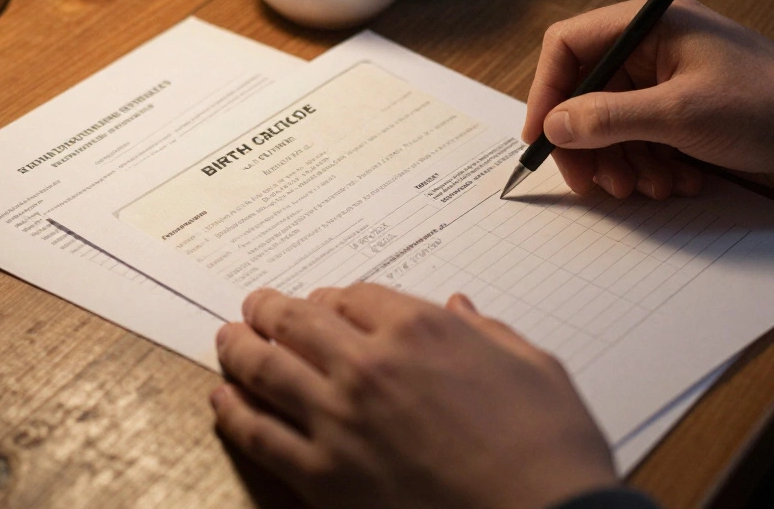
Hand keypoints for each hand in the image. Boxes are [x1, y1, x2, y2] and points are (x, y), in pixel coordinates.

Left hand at [209, 285, 617, 508]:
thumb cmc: (550, 450)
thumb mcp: (535, 367)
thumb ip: (488, 332)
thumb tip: (461, 308)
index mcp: (422, 331)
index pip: (355, 295)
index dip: (335, 296)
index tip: (325, 302)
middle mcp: (369, 367)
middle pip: (298, 322)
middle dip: (270, 309)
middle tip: (255, 306)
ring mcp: (339, 422)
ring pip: (266, 370)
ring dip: (240, 349)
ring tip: (227, 339)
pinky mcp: (323, 478)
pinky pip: (260, 436)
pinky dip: (234, 413)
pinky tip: (223, 400)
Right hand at [524, 0, 773, 197]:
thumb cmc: (772, 106)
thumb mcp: (681, 113)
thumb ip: (609, 118)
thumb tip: (554, 125)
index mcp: (650, 24)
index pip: (570, 46)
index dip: (547, 92)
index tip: (542, 139)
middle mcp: (654, 48)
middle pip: (586, 93)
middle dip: (588, 142)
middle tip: (595, 184)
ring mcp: (669, 83)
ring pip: (612, 125)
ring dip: (622, 162)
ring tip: (648, 187)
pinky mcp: (685, 116)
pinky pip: (642, 142)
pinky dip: (650, 166)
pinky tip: (676, 183)